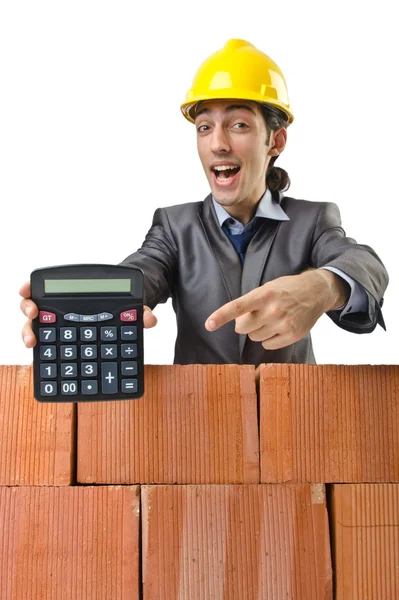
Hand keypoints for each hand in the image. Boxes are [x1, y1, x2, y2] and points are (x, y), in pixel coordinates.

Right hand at [19, 281, 157, 347]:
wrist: (124, 320)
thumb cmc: (121, 309)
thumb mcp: (132, 307)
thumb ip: (140, 311)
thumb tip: (150, 320)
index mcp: (73, 294)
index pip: (45, 286)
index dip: (31, 287)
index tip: (26, 290)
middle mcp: (60, 310)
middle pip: (34, 306)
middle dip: (29, 309)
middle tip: (34, 314)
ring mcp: (59, 328)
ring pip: (36, 328)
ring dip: (30, 332)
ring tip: (33, 341)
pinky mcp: (62, 346)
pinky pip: (48, 349)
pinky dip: (44, 355)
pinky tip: (45, 361)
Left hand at [204, 269, 348, 349]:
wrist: (316, 291)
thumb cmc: (286, 289)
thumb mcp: (267, 288)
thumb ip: (251, 303)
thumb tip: (237, 324)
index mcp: (264, 294)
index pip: (238, 306)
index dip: (221, 316)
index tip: (209, 324)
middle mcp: (273, 309)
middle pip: (242, 328)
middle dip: (244, 324)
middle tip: (255, 315)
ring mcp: (284, 323)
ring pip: (254, 337)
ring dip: (257, 331)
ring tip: (271, 319)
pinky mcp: (292, 335)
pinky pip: (267, 345)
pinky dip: (269, 338)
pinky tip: (278, 327)